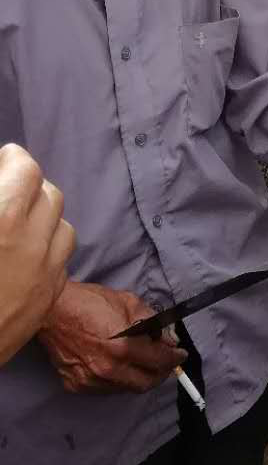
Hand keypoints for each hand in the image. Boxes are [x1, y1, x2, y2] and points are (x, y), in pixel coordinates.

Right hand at [0, 146, 74, 364]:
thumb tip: (2, 180)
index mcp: (2, 219)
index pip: (26, 169)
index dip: (12, 161)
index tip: (3, 160)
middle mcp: (30, 243)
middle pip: (50, 195)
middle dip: (30, 187)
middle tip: (8, 191)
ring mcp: (43, 275)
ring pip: (63, 228)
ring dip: (44, 219)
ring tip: (19, 223)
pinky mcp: (45, 303)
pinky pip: (60, 264)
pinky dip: (47, 252)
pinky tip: (23, 258)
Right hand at [37, 281, 184, 393]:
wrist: (51, 310)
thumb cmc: (90, 302)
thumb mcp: (128, 302)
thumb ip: (152, 321)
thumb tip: (168, 338)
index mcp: (123, 347)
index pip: (159, 361)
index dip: (174, 358)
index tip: (180, 354)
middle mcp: (108, 370)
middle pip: (145, 383)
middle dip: (161, 374)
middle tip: (166, 363)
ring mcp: (91, 381)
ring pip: (126, 388)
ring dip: (139, 377)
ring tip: (143, 363)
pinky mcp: (76, 385)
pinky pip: (106, 388)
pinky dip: (118, 379)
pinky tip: (119, 366)